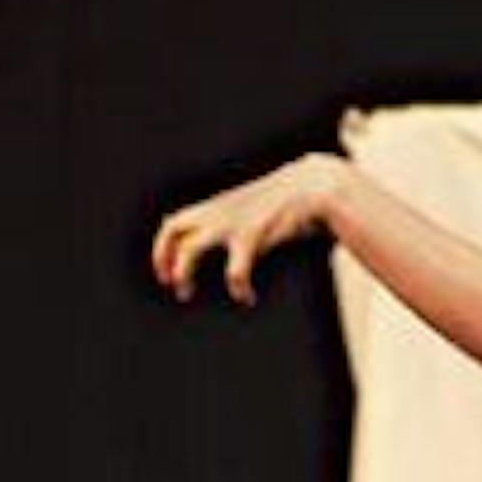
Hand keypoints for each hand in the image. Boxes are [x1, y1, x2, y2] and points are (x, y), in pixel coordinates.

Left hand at [152, 154, 348, 306]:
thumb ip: (241, 217)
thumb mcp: (260, 206)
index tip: (166, 271)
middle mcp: (220, 212)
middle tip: (170, 282)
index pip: (176, 222)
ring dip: (183, 272)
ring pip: (190, 248)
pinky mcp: (252, 236)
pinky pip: (234, 269)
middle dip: (163, 257)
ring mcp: (233, 222)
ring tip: (186, 293)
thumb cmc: (293, 201)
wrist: (319, 185)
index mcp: (221, 206)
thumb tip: (234, 238)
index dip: (164, 247)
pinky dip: (236, 286)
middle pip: (173, 228)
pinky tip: (246, 297)